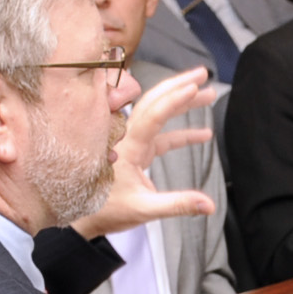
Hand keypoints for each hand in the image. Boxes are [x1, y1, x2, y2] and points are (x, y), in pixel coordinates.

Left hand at [73, 71, 220, 237]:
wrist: (84, 218)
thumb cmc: (105, 211)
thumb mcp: (144, 209)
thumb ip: (178, 205)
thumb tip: (209, 205)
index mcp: (128, 147)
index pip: (153, 115)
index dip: (175, 99)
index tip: (195, 86)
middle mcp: (129, 138)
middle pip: (154, 101)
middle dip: (179, 86)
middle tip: (203, 75)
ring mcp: (133, 143)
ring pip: (158, 113)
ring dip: (182, 103)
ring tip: (207, 95)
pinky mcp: (137, 151)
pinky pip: (161, 134)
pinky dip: (181, 131)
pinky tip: (202, 134)